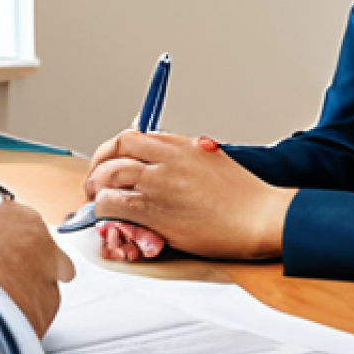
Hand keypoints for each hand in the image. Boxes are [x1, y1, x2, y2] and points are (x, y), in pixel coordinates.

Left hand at [85, 130, 295, 259]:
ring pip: (109, 176)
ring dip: (97, 186)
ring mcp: (158, 185)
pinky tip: (107, 215)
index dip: (114, 149)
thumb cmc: (242, 192)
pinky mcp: (155, 213)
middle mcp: (164, 160)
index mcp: (178, 144)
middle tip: (95, 180)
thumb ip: (182, 153)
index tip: (110, 160)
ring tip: (95, 197)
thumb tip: (161, 150)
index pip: (131, 137)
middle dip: (98, 164)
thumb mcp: (210, 158)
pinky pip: (113, 205)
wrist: (258, 216)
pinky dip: (103, 208)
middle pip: (115, 152)